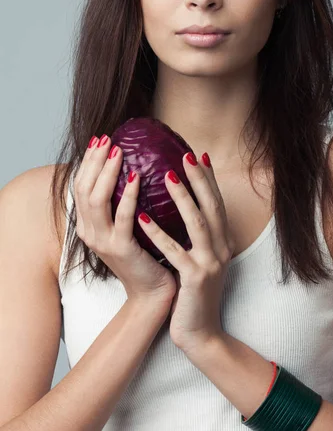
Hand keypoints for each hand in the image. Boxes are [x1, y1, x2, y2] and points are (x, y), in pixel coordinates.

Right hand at [73, 134, 175, 308]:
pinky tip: (136, 178)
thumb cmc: (146, 254)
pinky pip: (122, 218)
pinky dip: (127, 196)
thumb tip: (136, 166)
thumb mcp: (128, 226)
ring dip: (107, 173)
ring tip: (118, 152)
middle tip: (108, 139)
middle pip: (84, 188)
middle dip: (95, 161)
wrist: (153, 291)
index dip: (89, 161)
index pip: (81, 186)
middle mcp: (89, 232)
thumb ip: (124, 201)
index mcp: (88, 225)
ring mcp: (103, 241)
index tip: (101, 138)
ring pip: (97, 200)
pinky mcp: (121, 249)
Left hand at [137, 151, 234, 351]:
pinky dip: (159, 234)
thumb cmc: (195, 295)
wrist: (202, 334)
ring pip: (198, 224)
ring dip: (184, 199)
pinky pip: (175, 252)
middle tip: (187, 156)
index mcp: (222, 243)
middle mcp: (221, 250)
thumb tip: (185, 211)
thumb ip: (197, 238)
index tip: (199, 156)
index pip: (216, 204)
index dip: (209, 180)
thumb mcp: (202, 262)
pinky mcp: (194, 279)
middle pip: (212, 207)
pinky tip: (143, 217)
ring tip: (168, 177)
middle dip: (200, 180)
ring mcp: (209, 264)